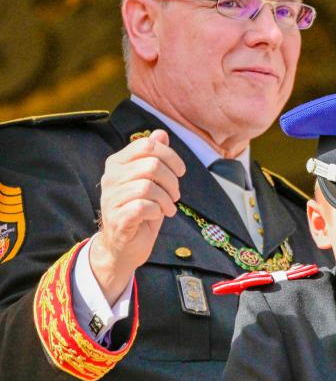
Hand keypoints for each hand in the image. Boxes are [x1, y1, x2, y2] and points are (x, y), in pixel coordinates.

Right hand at [89, 129, 184, 303]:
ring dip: (166, 199)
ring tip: (168, 208)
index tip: (180, 172)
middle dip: (172, 181)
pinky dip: (157, 211)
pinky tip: (156, 216)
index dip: (170, 156)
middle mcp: (110, 178)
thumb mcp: (152, 182)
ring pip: (148, 186)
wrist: (124, 246)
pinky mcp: (117, 218)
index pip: (147, 145)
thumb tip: (161, 133)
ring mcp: (111, 198)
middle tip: (175, 195)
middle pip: (151, 165)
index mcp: (118, 163)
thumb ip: (155, 157)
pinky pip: (143, 206)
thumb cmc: (140, 211)